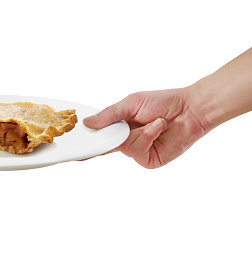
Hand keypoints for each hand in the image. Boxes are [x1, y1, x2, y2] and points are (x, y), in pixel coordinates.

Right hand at [83, 87, 207, 168]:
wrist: (190, 109)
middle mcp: (126, 140)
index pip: (98, 136)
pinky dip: (147, 137)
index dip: (86, 141)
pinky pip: (138, 151)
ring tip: (154, 121)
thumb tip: (87, 124)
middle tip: (121, 125)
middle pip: (106, 144)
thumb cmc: (163, 102)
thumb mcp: (131, 103)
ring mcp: (138, 151)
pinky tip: (158, 128)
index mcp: (119, 126)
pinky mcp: (149, 160)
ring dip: (138, 132)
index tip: (71, 145)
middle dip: (110, 135)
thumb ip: (109, 115)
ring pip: (123, 147)